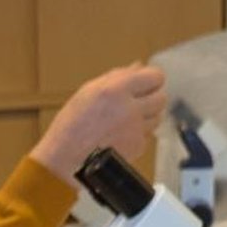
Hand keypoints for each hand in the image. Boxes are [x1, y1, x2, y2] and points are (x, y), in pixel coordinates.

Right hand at [30, 64, 167, 181]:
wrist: (65, 159)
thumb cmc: (72, 125)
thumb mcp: (89, 92)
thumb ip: (117, 77)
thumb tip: (139, 66)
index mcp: (116, 89)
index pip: (155, 77)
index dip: (151, 80)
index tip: (145, 84)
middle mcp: (130, 108)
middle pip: (161, 98)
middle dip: (151, 98)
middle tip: (136, 103)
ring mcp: (136, 130)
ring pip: (157, 118)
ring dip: (146, 117)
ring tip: (124, 122)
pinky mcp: (137, 147)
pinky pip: (147, 136)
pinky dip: (138, 135)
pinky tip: (120, 137)